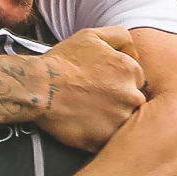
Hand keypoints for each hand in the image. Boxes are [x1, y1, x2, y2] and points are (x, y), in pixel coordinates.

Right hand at [36, 26, 144, 151]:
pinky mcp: (105, 138)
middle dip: (116, 102)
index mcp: (131, 71)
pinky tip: (83, 124)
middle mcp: (131, 96)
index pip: (135, 81)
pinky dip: (98, 134)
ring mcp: (119, 119)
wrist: (40, 88)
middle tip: (93, 100)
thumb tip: (136, 54)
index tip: (101, 85)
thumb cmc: (63, 61)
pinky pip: (108, 139)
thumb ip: (121, 37)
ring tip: (87, 112)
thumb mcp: (93, 36)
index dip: (117, 83)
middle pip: (132, 103)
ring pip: (122, 122)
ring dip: (109, 119)